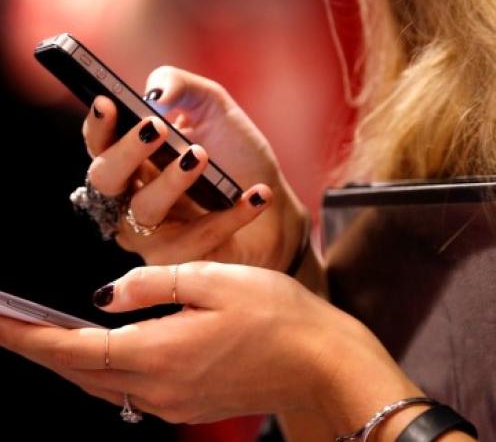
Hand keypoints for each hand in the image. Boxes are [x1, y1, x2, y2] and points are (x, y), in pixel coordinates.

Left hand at [0, 263, 421, 430]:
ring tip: (39, 333)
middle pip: (80, 371)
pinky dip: (99, 368)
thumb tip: (105, 294)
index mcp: (161, 353)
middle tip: (6, 323)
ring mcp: (172, 402)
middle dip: (37, 348)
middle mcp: (158, 388)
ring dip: (67, 359)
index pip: (76, 349)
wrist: (318, 361)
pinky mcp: (187, 403)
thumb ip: (153, 284)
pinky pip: (127, 388)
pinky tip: (97, 349)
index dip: (30, 337)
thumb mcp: (213, 280)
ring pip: (101, 382)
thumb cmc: (275, 313)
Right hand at [82, 67, 306, 269]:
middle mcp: (131, 196)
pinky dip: (229, 215)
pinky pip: (195, 240)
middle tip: (156, 128)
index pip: (100, 143)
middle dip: (127, 151)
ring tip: (201, 155)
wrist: (276, 206)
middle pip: (105, 178)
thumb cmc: (236, 154)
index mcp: (133, 158)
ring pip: (144, 210)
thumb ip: (180, 86)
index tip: (108, 103)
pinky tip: (255, 195)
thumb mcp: (213, 106)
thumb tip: (154, 95)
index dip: (98, 125)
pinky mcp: (178, 263)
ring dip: (171, 181)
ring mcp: (150, 233)